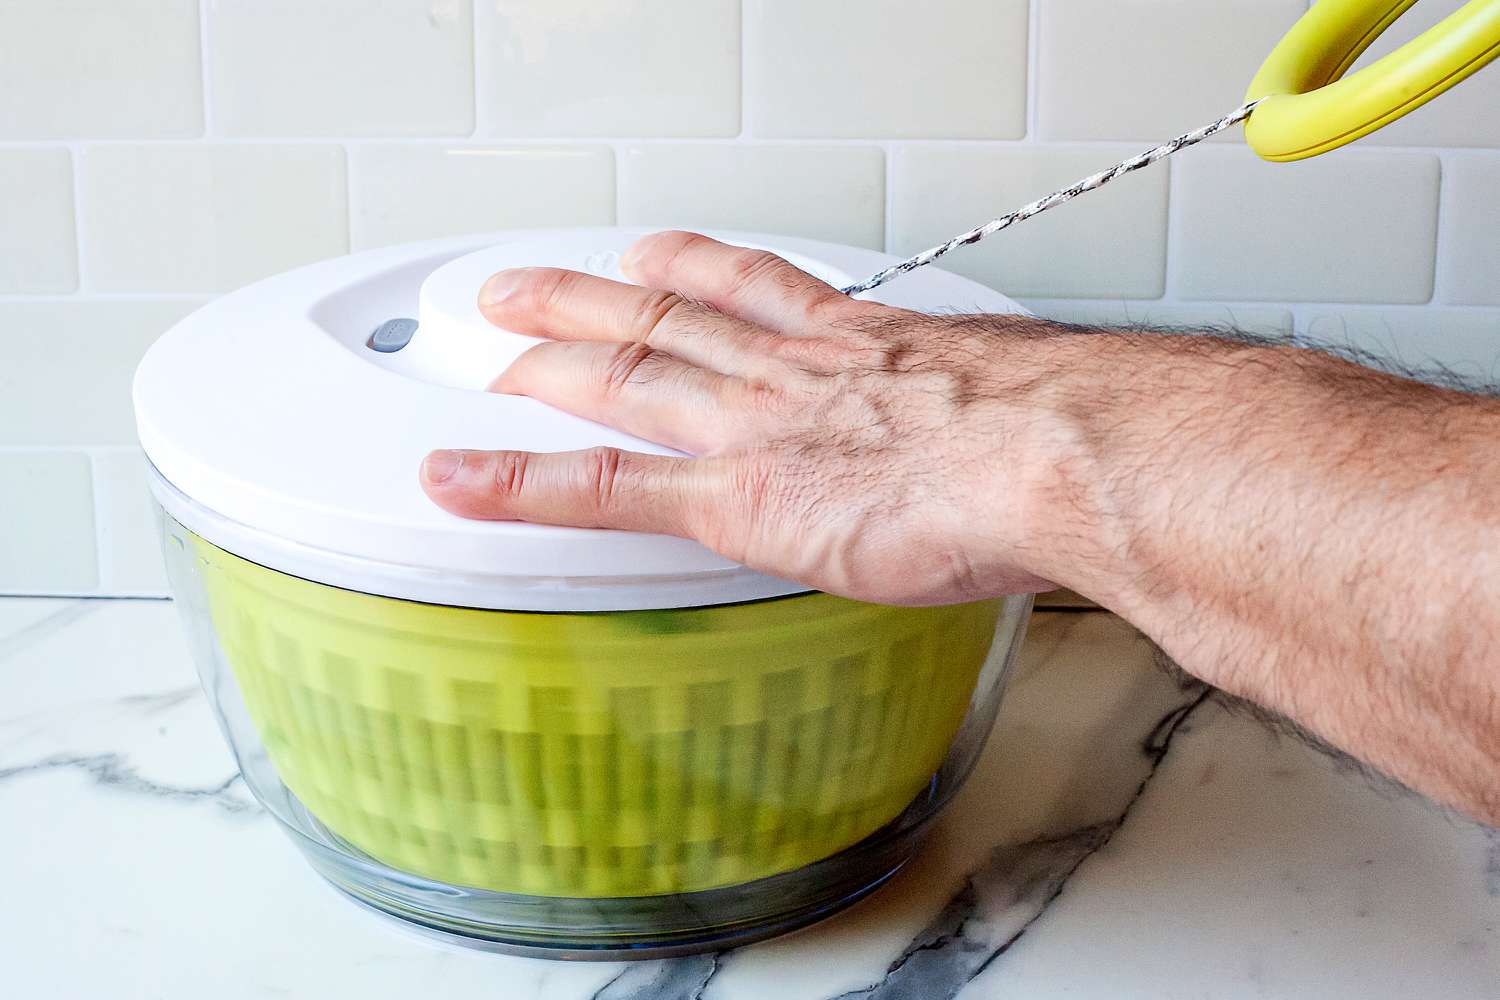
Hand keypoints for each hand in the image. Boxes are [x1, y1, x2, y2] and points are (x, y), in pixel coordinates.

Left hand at [420, 231, 1059, 604]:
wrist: (1055, 456)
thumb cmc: (1059, 437)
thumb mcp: (1026, 412)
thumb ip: (999, 431)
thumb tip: (1036, 465)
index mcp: (860, 346)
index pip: (754, 291)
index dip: (695, 268)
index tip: (661, 256)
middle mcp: (792, 372)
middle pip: (667, 316)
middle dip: (593, 298)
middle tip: (535, 287)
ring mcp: (752, 429)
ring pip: (623, 378)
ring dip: (547, 363)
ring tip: (491, 354)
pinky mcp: (733, 498)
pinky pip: (604, 488)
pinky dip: (525, 482)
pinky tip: (466, 479)